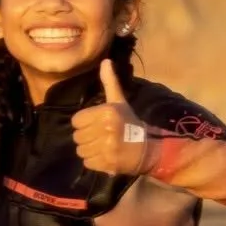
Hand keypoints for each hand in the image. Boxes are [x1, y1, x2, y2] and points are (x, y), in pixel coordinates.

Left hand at [73, 58, 158, 175]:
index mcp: (106, 113)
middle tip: (100, 137)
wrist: (148, 148)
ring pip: (81, 150)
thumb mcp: (119, 102)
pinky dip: (94, 161)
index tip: (96, 125)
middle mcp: (106, 130)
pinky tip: (104, 156)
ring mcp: (106, 148)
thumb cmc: (130, 123)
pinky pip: (87, 162)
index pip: (77, 120)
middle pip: (77, 136)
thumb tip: (105, 61)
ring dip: (89, 150)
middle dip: (86, 137)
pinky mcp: (106, 163)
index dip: (85, 123)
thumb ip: (109, 83)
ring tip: (101, 147)